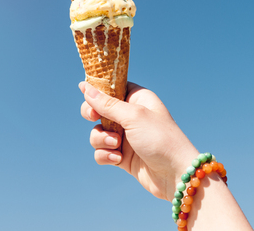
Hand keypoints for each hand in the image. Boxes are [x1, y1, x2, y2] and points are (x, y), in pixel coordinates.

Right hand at [79, 81, 197, 200]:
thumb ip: (106, 103)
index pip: (111, 87)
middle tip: (93, 117)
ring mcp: (125, 136)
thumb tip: (84, 87)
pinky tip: (118, 159)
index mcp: (137, 99)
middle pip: (98, 109)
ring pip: (97, 132)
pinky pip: (101, 151)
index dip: (97, 91)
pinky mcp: (121, 155)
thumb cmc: (160, 139)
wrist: (176, 175)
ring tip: (117, 145)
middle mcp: (130, 116)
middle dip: (92, 115)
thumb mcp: (133, 116)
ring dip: (102, 139)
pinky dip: (106, 155)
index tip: (87, 95)